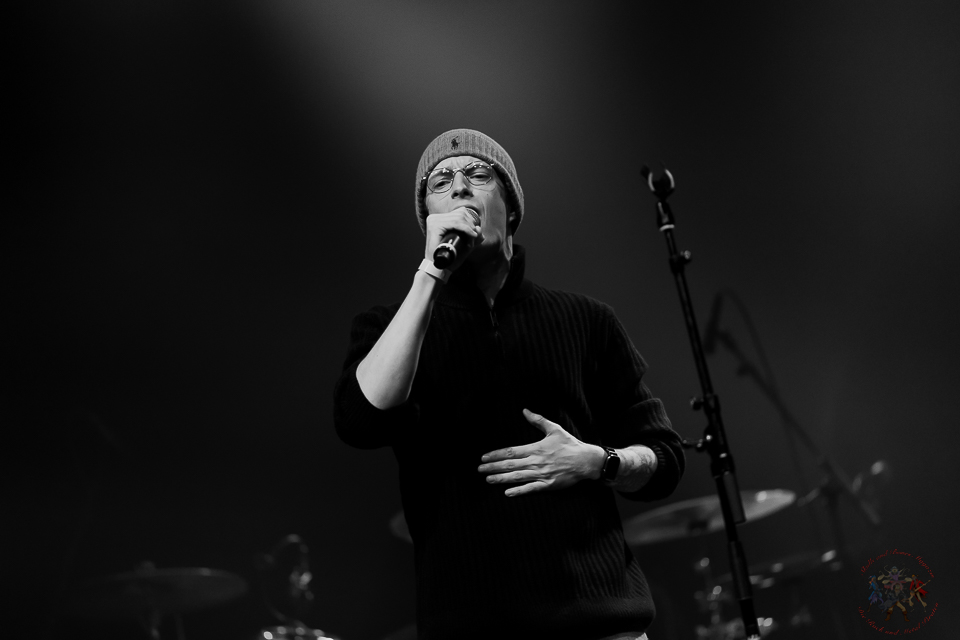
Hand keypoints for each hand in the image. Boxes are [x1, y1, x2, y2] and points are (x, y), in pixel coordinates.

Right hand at [424, 207, 482, 269]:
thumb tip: (479, 229)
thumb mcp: (463, 246)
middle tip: (472, 241)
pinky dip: (466, 229)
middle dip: (471, 226)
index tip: (473, 237)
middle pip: (461, 213)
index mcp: (439, 219)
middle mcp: (435, 218)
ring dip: (470, 229)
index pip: (460, 212)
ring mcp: (434, 221)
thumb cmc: (450, 259)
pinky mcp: (434, 226)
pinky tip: (471, 235)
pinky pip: (455, 223)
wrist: (439, 269)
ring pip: (459, 217)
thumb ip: (472, 238)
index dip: (471, 222)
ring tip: (470, 241)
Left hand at [477, 409, 604, 496]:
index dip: (496, 454)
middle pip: (510, 465)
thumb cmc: (570, 444)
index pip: (511, 452)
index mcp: (536, 448)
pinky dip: (519, 491)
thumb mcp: (554, 429)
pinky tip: (507, 493)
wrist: (586, 461)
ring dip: (501, 478)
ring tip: (488, 479)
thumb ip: (538, 420)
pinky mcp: (548, 485)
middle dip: (493, 467)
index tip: (484, 456)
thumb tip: (525, 410)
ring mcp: (542, 474)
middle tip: (479, 469)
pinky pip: (531, 489)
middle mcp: (536, 461)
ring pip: (517, 477)